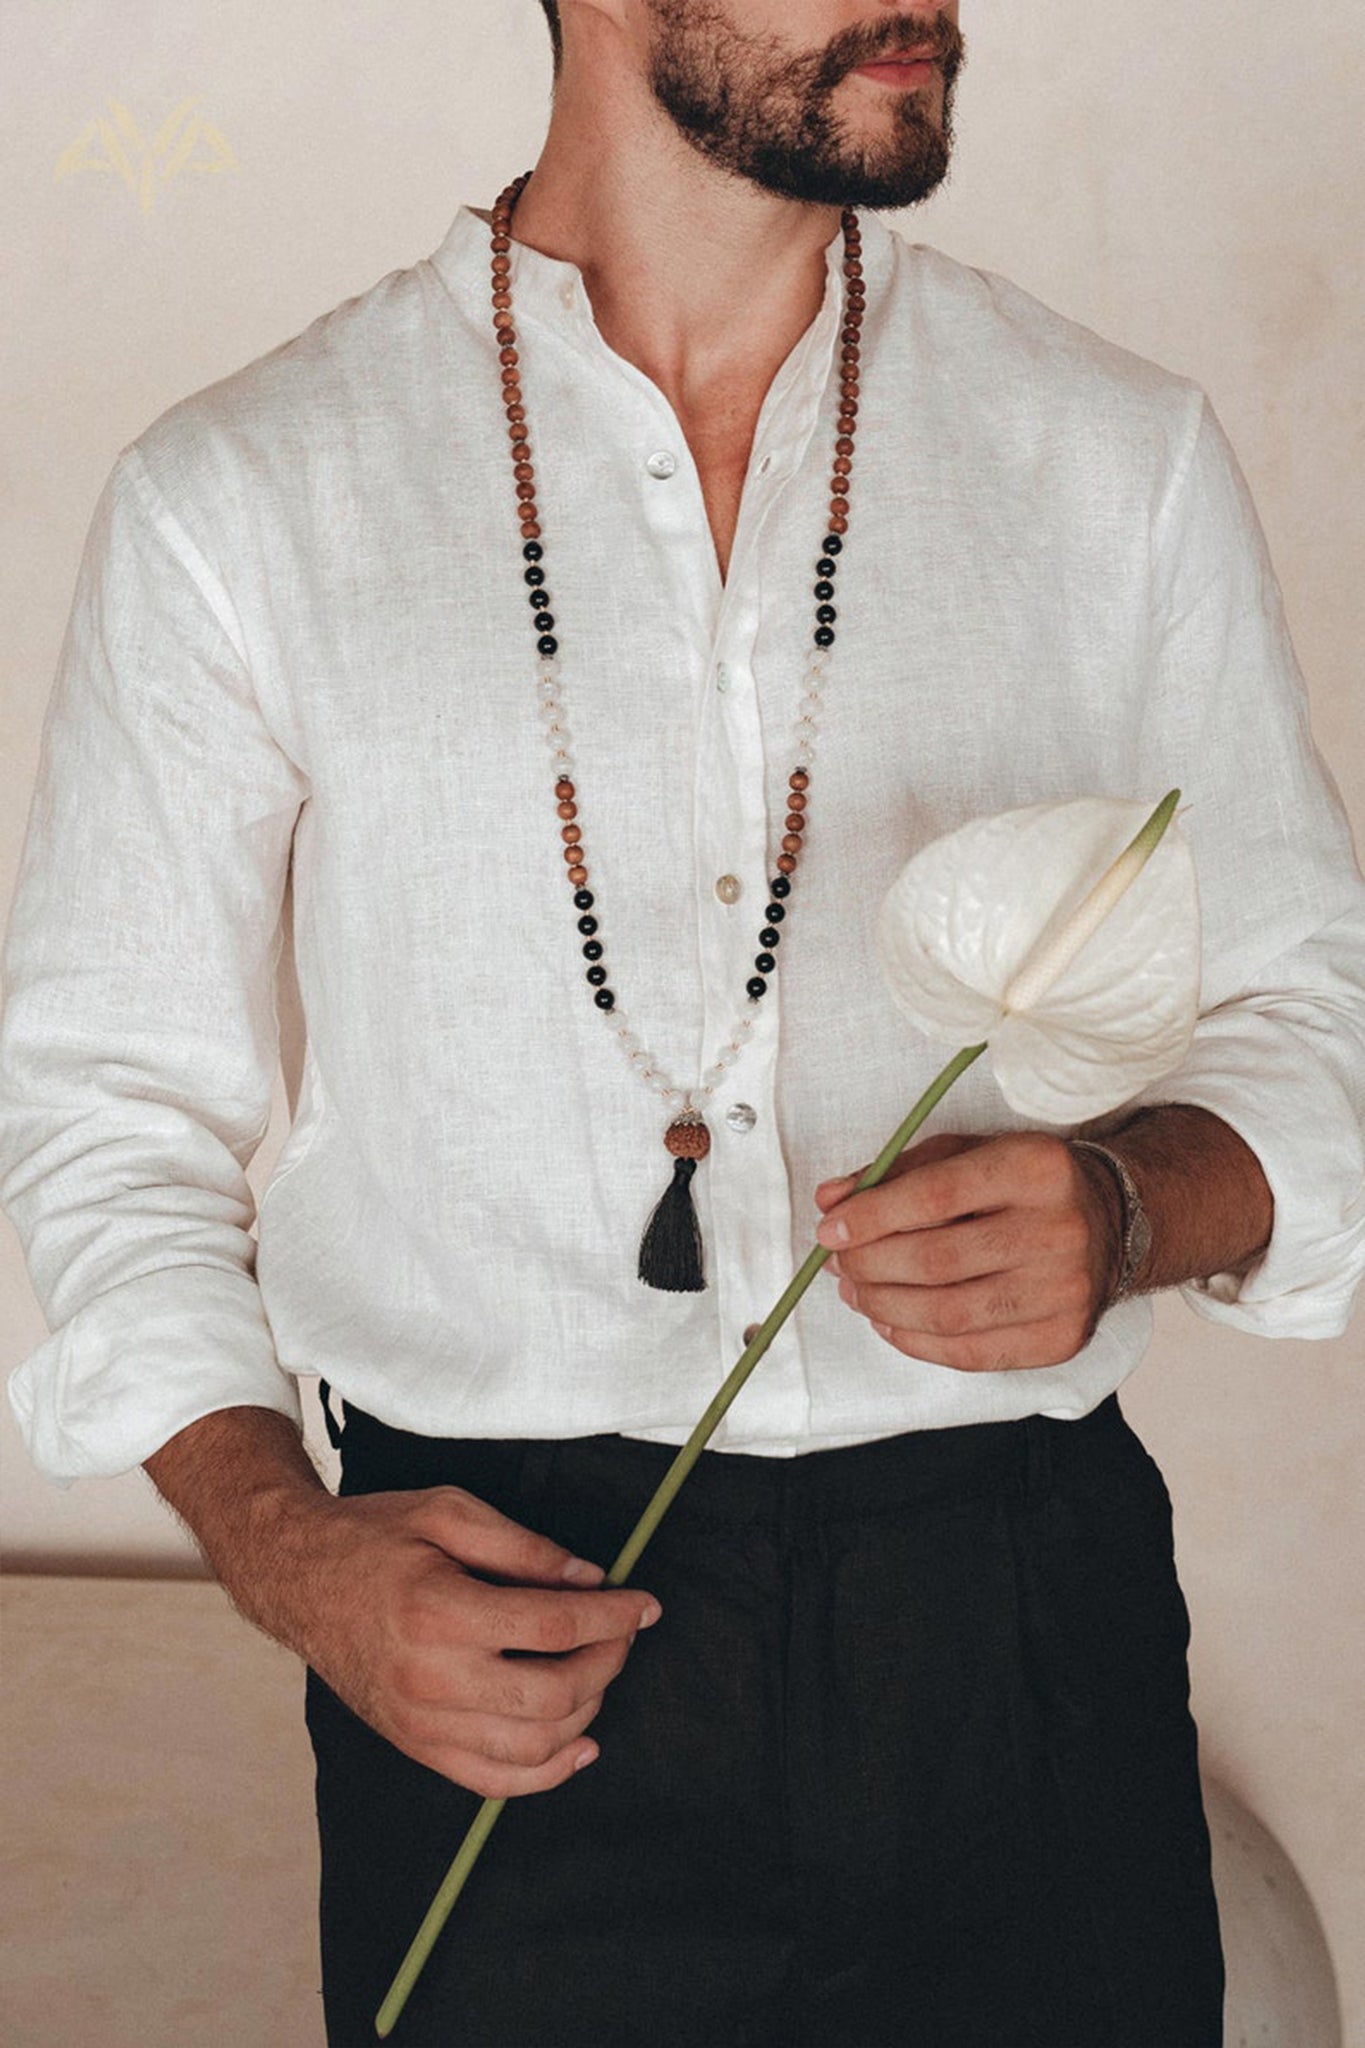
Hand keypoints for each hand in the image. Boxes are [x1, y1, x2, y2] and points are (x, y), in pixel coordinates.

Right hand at [266, 1484, 661, 1798]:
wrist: (297, 1577)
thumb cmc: (374, 1536)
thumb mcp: (448, 1511)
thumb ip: (524, 1547)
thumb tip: (591, 1578)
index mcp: (440, 1611)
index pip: (554, 1627)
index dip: (613, 1616)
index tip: (645, 1603)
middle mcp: (430, 1678)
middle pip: (554, 1694)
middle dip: (607, 1662)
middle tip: (622, 1631)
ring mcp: (421, 1724)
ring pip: (532, 1746)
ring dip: (586, 1712)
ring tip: (601, 1670)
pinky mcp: (415, 1746)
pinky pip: (493, 1781)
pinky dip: (546, 1772)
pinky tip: (580, 1742)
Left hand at [813, 1129, 1122, 1372]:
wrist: (1111, 1222)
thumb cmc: (1020, 1183)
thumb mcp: (966, 1154)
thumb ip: (896, 1172)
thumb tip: (830, 1202)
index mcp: (1036, 1168)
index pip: (937, 1196)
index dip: (872, 1217)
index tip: (830, 1229)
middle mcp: (1059, 1230)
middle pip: (937, 1260)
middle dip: (870, 1265)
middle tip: (838, 1264)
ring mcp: (1066, 1291)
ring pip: (949, 1313)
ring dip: (884, 1306)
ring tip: (855, 1291)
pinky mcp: (1063, 1338)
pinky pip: (972, 1353)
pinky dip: (917, 1342)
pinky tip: (889, 1321)